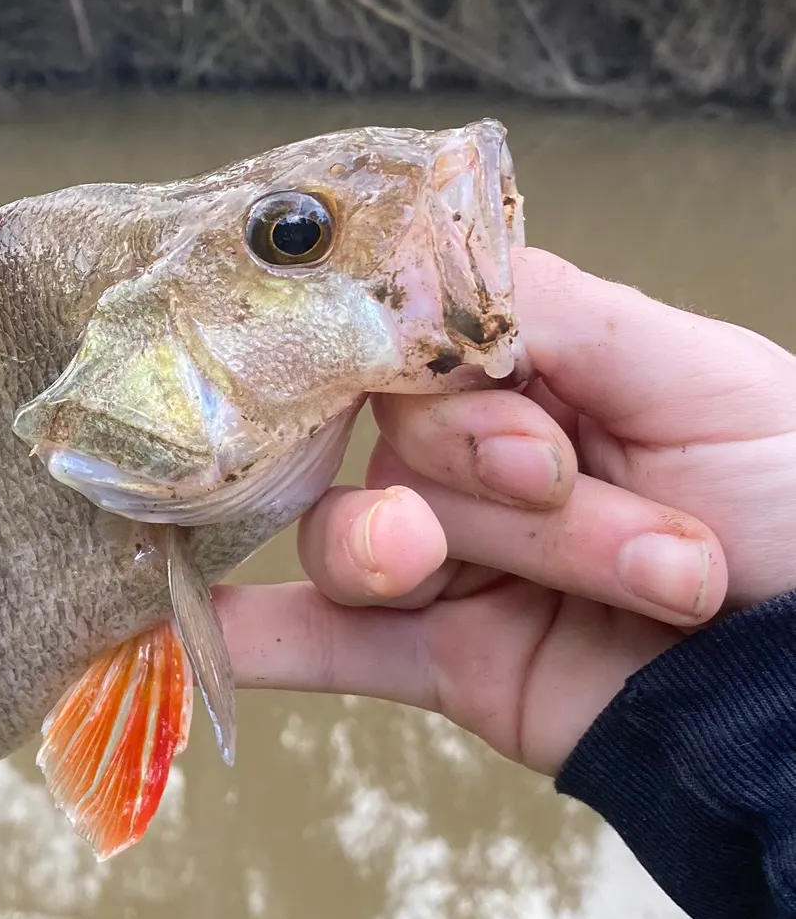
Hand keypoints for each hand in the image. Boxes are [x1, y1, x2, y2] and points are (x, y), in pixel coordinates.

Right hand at [220, 248, 795, 775]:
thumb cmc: (795, 506)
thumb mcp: (695, 375)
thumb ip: (544, 309)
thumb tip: (398, 260)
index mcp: (535, 374)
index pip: (414, 342)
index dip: (451, 388)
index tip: (531, 440)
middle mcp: (477, 459)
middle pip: (393, 442)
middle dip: (500, 487)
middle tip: (604, 520)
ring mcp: (450, 560)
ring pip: (362, 535)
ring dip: (451, 559)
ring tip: (583, 593)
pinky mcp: (438, 659)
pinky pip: (322, 643)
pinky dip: (251, 636)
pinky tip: (185, 624)